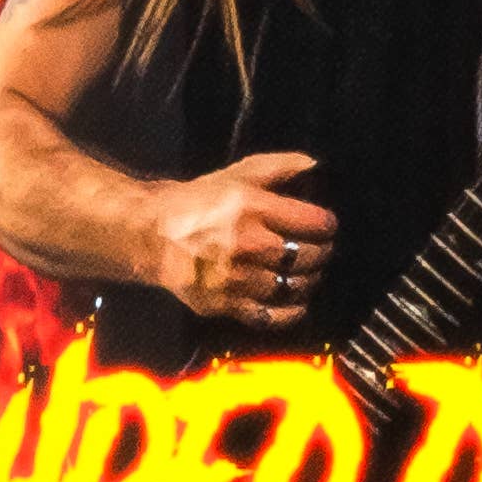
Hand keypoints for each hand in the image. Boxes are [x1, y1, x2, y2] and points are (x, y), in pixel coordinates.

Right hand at [152, 151, 335, 328]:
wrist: (154, 235)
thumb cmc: (201, 201)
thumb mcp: (239, 174)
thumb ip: (281, 166)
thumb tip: (317, 165)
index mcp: (252, 208)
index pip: (312, 223)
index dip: (327, 224)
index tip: (327, 225)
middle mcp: (247, 245)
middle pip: (307, 257)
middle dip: (323, 252)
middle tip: (322, 248)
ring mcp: (236, 279)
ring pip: (293, 287)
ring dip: (310, 280)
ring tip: (309, 272)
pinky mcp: (226, 304)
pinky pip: (271, 316)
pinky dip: (292, 312)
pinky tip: (298, 301)